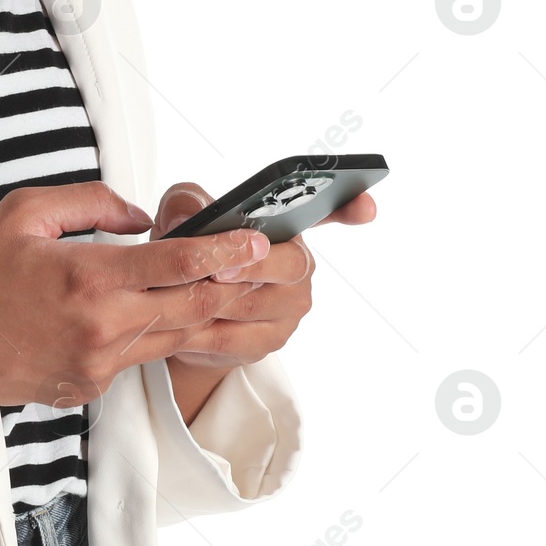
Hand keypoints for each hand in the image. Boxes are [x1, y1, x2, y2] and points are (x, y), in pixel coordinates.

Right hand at [0, 181, 272, 412]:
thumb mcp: (25, 211)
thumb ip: (92, 203)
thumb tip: (140, 217)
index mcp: (88, 277)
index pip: (176, 263)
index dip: (224, 251)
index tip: (256, 240)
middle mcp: (102, 328)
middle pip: (193, 308)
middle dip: (230, 282)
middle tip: (257, 261)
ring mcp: (98, 365)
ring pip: (172, 337)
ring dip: (199, 310)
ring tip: (218, 282)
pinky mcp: (90, 388)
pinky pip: (137, 356)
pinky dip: (151, 331)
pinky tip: (146, 311)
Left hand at [155, 180, 378, 372]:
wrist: (179, 307)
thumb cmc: (191, 250)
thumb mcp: (181, 215)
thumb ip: (187, 204)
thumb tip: (191, 217)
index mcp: (286, 227)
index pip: (327, 212)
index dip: (349, 208)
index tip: (366, 206)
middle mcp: (298, 266)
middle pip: (289, 264)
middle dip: (252, 266)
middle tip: (219, 270)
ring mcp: (289, 307)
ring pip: (256, 303)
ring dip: (217, 300)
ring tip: (182, 293)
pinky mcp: (268, 341)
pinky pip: (235, 337)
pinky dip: (204, 330)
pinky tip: (182, 323)